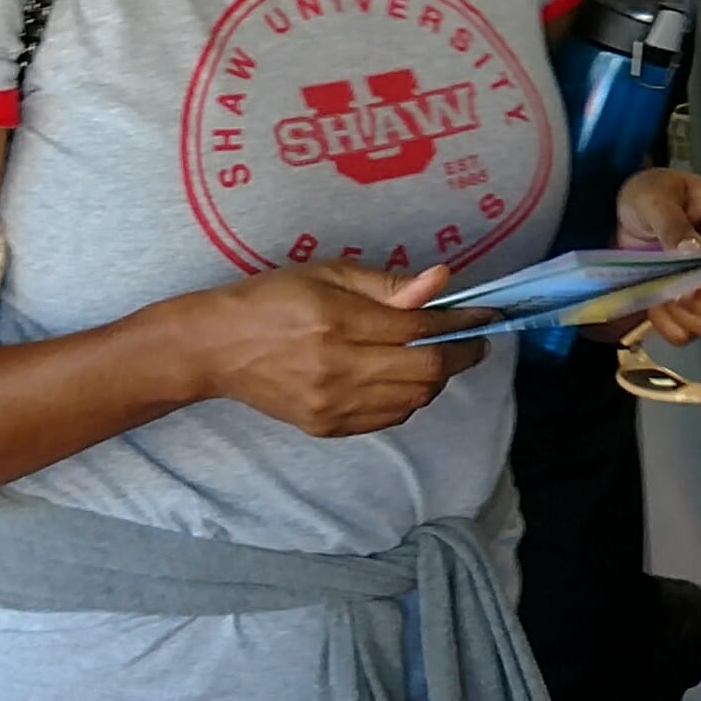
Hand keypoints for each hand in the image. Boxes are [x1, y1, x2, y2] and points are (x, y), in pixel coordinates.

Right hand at [191, 265, 472, 438]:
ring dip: (437, 377)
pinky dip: (410, 399)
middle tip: (474, 338)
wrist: (216, 349)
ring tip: (439, 354)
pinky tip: (405, 377)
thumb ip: (386, 285)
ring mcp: (332, 405)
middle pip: (425, 372)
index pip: (419, 328)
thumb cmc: (271, 299)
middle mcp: (338, 370)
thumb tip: (440, 282)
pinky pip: (389, 418)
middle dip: (460, 354)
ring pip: (413, 400)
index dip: (460, 322)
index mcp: (337, 322)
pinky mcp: (326, 427)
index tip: (485, 314)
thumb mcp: (327, 274)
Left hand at [611, 170, 700, 347]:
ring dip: (691, 321)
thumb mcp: (653, 199)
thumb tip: (694, 250)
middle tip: (677, 300)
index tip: (687, 290)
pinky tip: (656, 309)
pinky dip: (673, 327)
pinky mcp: (696, 301)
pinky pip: (694, 331)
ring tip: (662, 302)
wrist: (622, 212)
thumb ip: (673, 224)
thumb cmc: (646, 194)